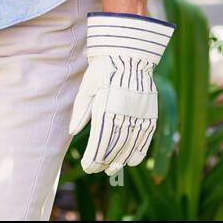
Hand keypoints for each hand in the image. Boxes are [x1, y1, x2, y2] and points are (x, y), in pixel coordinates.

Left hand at [68, 9, 175, 174]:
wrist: (128, 52)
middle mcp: (125, 112)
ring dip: (121, 159)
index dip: (94, 156)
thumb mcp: (87, 86)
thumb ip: (81, 109)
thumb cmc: (103, 68)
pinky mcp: (150, 111)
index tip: (87, 167)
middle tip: (96, 170)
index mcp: (107, 106)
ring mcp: (140, 112)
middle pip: (115, 145)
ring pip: (131, 144)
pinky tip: (133, 161)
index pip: (100, 140)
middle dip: (104, 160)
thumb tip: (72, 131)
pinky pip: (147, 136)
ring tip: (112, 169)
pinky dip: (140, 150)